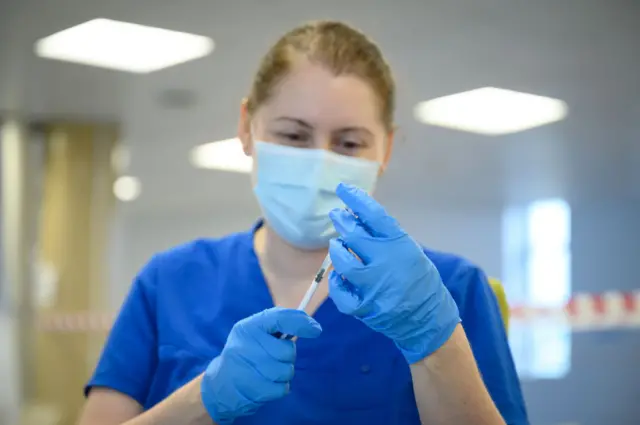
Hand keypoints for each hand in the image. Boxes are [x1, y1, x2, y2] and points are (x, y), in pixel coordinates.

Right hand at [201, 307, 321, 423]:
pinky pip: (283, 388)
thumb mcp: (254, 331)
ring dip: (285, 372)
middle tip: (276, 356)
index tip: (316, 329)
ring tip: (270, 371)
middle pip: (287, 350)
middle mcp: (245, 346)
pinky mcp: (253, 390)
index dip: (301, 323)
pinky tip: (267, 383)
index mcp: (248, 327)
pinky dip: (280, 387)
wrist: (220, 384)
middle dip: (288, 355)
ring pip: (287, 371)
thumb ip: (277, 324)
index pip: (279, 319)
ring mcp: (248, 370)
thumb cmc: (245, 352)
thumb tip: (310, 324)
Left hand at [328, 183, 459, 363]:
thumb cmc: (418, 280)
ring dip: (337, 250)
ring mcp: (373, 285)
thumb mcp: (409, 251)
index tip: (342, 188)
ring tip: (337, 245)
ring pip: (342, 261)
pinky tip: (339, 275)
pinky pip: (339, 290)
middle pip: (354, 235)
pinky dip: (336, 281)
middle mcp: (385, 261)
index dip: (355, 198)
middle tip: (336, 215)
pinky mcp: (363, 306)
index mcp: (400, 245)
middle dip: (342, 221)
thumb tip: (357, 214)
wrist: (428, 319)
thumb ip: (385, 236)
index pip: (373, 214)